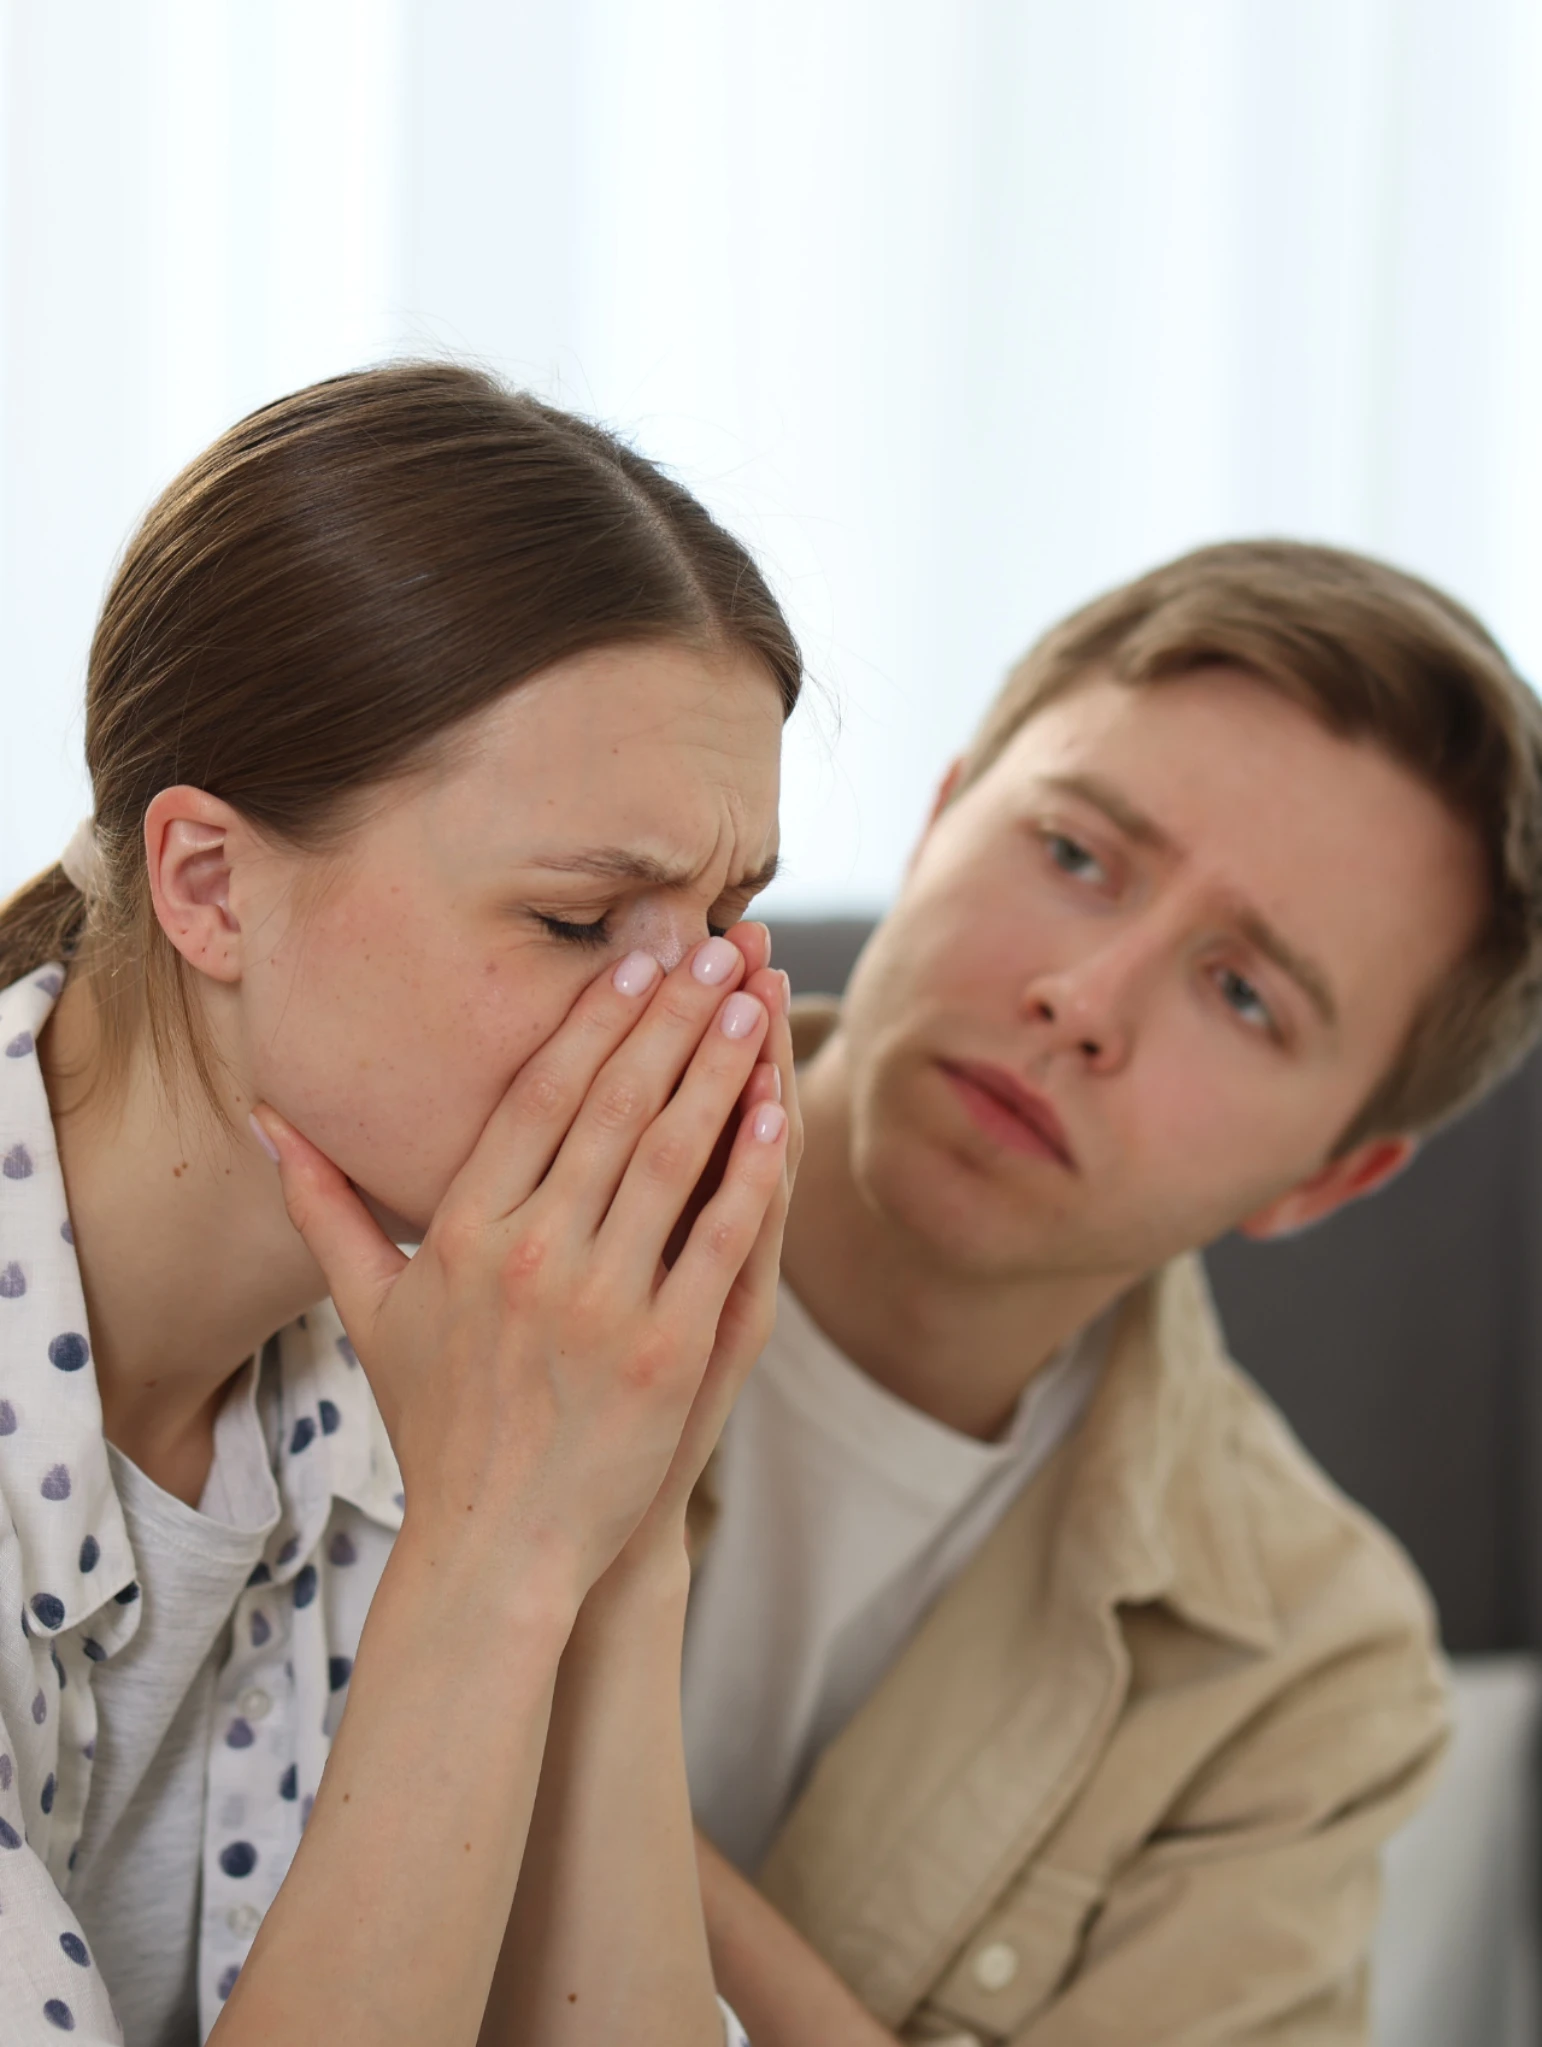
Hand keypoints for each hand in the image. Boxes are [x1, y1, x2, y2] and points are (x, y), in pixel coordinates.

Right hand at [252, 936, 789, 1607]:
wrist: (495, 1548)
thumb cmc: (437, 1424)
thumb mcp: (368, 1313)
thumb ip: (324, 1206)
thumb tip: (268, 1116)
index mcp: (463, 1230)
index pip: (538, 1095)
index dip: (593, 1018)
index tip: (637, 954)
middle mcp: (530, 1253)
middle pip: (614, 1105)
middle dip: (671, 1014)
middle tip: (721, 942)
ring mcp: (602, 1303)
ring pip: (671, 1155)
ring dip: (718, 1067)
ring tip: (754, 998)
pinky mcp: (665, 1352)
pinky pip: (718, 1238)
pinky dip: (750, 1170)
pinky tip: (777, 1109)